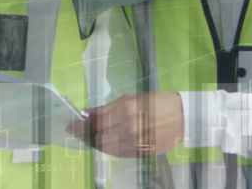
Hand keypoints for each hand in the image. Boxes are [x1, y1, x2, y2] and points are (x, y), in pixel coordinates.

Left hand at [66, 92, 183, 157]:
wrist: (181, 117)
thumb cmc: (156, 102)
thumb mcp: (131, 98)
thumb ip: (108, 107)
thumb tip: (87, 112)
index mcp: (125, 111)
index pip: (96, 122)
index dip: (81, 125)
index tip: (70, 125)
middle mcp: (128, 129)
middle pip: (98, 137)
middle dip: (85, 135)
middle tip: (76, 131)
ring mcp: (134, 143)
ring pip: (106, 147)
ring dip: (95, 142)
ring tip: (89, 137)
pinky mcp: (140, 153)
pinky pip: (118, 153)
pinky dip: (107, 148)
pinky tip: (104, 143)